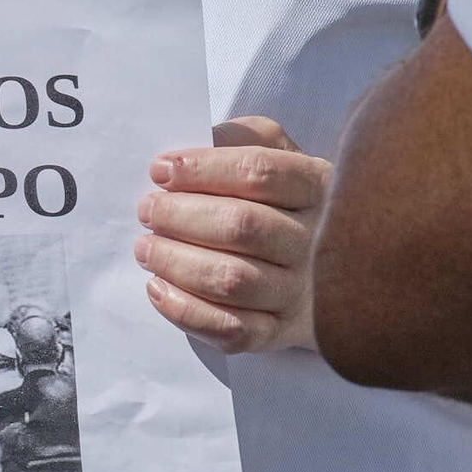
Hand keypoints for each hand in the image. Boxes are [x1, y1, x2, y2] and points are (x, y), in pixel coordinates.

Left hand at [134, 117, 330, 353]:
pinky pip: (232, 330)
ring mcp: (302, 292)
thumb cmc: (282, 198)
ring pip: (233, 280)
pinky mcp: (282, 333)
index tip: (161, 170)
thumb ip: (239, 138)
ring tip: (146, 248)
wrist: (326, 264)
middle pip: (242, 226)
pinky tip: (158, 288)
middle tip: (148, 210)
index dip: (203, 169)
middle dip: (181, 216)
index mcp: (318, 185)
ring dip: (176, 262)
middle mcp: (317, 241)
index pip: (259, 172)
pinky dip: (186, 310)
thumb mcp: (276, 152)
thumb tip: (190, 149)